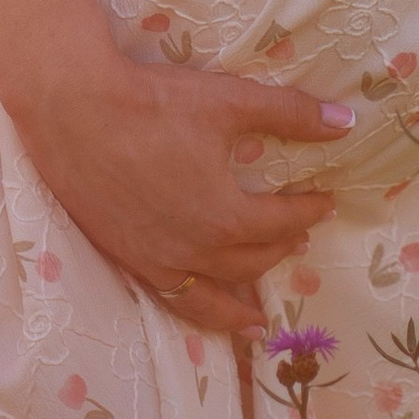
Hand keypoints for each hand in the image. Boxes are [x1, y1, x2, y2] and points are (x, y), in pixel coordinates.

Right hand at [10, 48, 354, 338]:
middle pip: (252, 259)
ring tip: (258, 318)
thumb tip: (346, 124)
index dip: (309, 211)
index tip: (325, 201)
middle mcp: (196, 251)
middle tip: (298, 236)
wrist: (72, 108)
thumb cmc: (153, 102)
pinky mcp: (126, 257)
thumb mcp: (229, 101)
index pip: (283, 222)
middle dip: (281, 247)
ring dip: (241, 304)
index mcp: (227, 217)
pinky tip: (199, 308)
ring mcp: (158, 260)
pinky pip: (172, 298)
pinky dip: (196, 310)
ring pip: (213, 296)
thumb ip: (290, 114)